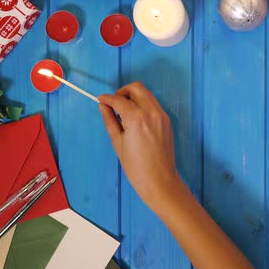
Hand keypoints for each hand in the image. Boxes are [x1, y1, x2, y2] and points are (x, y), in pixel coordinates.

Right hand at [98, 82, 182, 210]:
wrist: (160, 180)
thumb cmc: (136, 166)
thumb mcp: (118, 142)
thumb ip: (110, 120)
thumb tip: (103, 106)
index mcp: (137, 118)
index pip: (119, 100)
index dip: (107, 98)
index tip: (101, 100)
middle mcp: (151, 112)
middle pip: (136, 88)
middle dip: (122, 92)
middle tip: (113, 104)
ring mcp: (162, 115)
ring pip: (146, 94)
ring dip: (133, 97)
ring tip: (123, 113)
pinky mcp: (167, 121)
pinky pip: (153, 104)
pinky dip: (142, 105)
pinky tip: (135, 119)